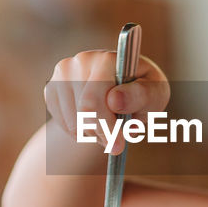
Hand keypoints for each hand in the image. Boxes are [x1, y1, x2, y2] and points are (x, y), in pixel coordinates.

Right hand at [43, 49, 169, 154]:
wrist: (125, 87)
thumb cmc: (144, 91)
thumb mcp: (155, 94)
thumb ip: (141, 95)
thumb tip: (114, 99)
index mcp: (107, 59)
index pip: (93, 101)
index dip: (106, 128)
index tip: (118, 146)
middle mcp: (81, 61)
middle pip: (82, 114)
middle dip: (101, 133)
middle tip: (116, 142)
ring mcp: (63, 74)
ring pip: (72, 123)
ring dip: (92, 134)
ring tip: (109, 126)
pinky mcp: (52, 88)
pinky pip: (63, 124)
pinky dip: (80, 132)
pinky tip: (94, 122)